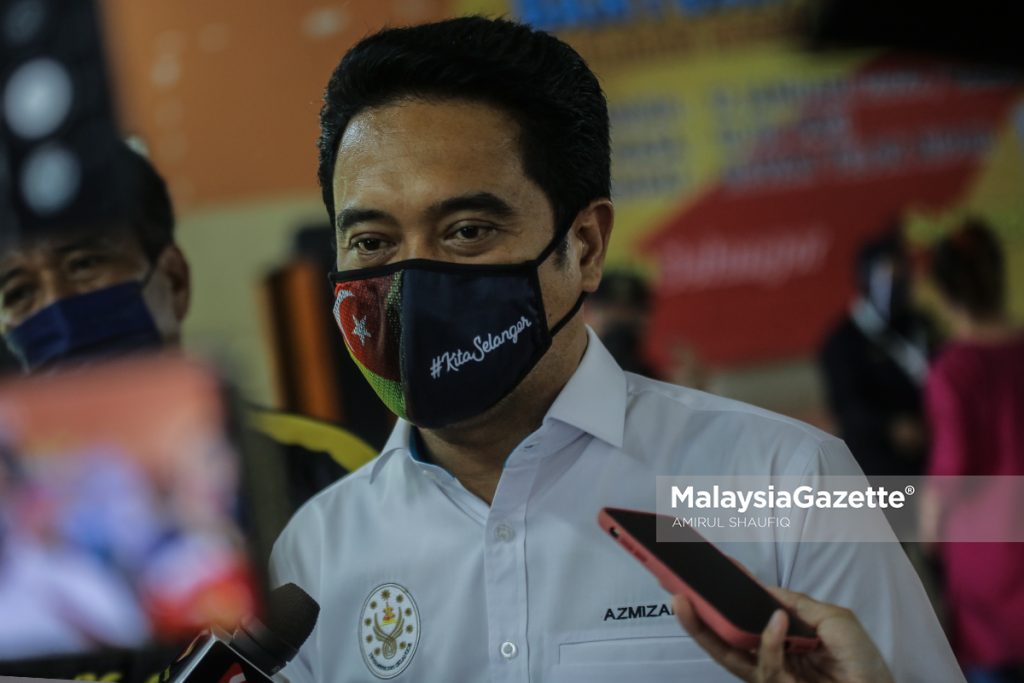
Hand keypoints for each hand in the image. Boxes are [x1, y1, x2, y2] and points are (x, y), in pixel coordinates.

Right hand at [673, 587, 894, 682]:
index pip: (744, 619)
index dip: (723, 601)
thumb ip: (796, 605)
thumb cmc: (864, 662)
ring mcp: (774, 678)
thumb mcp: (833, 619)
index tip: (703, 576)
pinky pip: (764, 666)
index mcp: (782, 640)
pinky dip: (768, 642)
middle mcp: (772, 659)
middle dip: (697, 620)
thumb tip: (764, 593)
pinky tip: (777, 622)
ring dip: (720, 627)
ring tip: (715, 599)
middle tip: (678, 596)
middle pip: (724, 640)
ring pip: (732, 656)